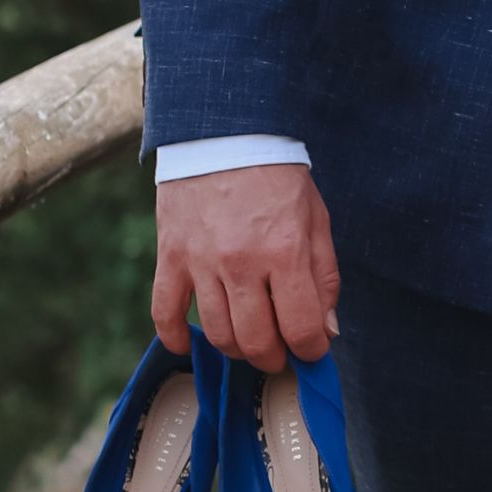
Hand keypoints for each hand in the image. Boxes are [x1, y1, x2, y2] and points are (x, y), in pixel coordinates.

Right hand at [154, 167, 341, 372]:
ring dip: (237, 350)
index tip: (313, 350)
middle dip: (275, 358)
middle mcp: (242, 262)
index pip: (301, 328)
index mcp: (285, 252)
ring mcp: (201, 262)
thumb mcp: (316, 219)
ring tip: (248, 342)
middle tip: (281, 352)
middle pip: (256, 341)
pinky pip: (164, 313)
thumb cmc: (277, 178)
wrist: (225, 134)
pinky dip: (175, 338)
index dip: (312, 350)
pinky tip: (188, 345)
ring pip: (217, 334)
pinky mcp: (170, 256)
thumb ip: (324, 278)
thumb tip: (326, 330)